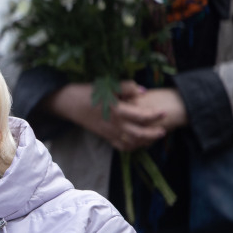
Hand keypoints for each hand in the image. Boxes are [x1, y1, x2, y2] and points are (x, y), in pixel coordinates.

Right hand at [45, 82, 182, 151]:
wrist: (69, 103)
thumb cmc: (88, 92)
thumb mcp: (107, 85)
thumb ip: (127, 87)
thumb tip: (144, 91)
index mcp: (116, 110)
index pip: (141, 116)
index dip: (155, 115)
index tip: (164, 112)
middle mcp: (114, 124)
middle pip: (139, 134)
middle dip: (153, 134)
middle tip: (163, 130)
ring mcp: (109, 132)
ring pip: (131, 143)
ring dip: (144, 142)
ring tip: (153, 137)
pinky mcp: (105, 136)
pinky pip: (121, 146)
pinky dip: (132, 147)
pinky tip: (138, 142)